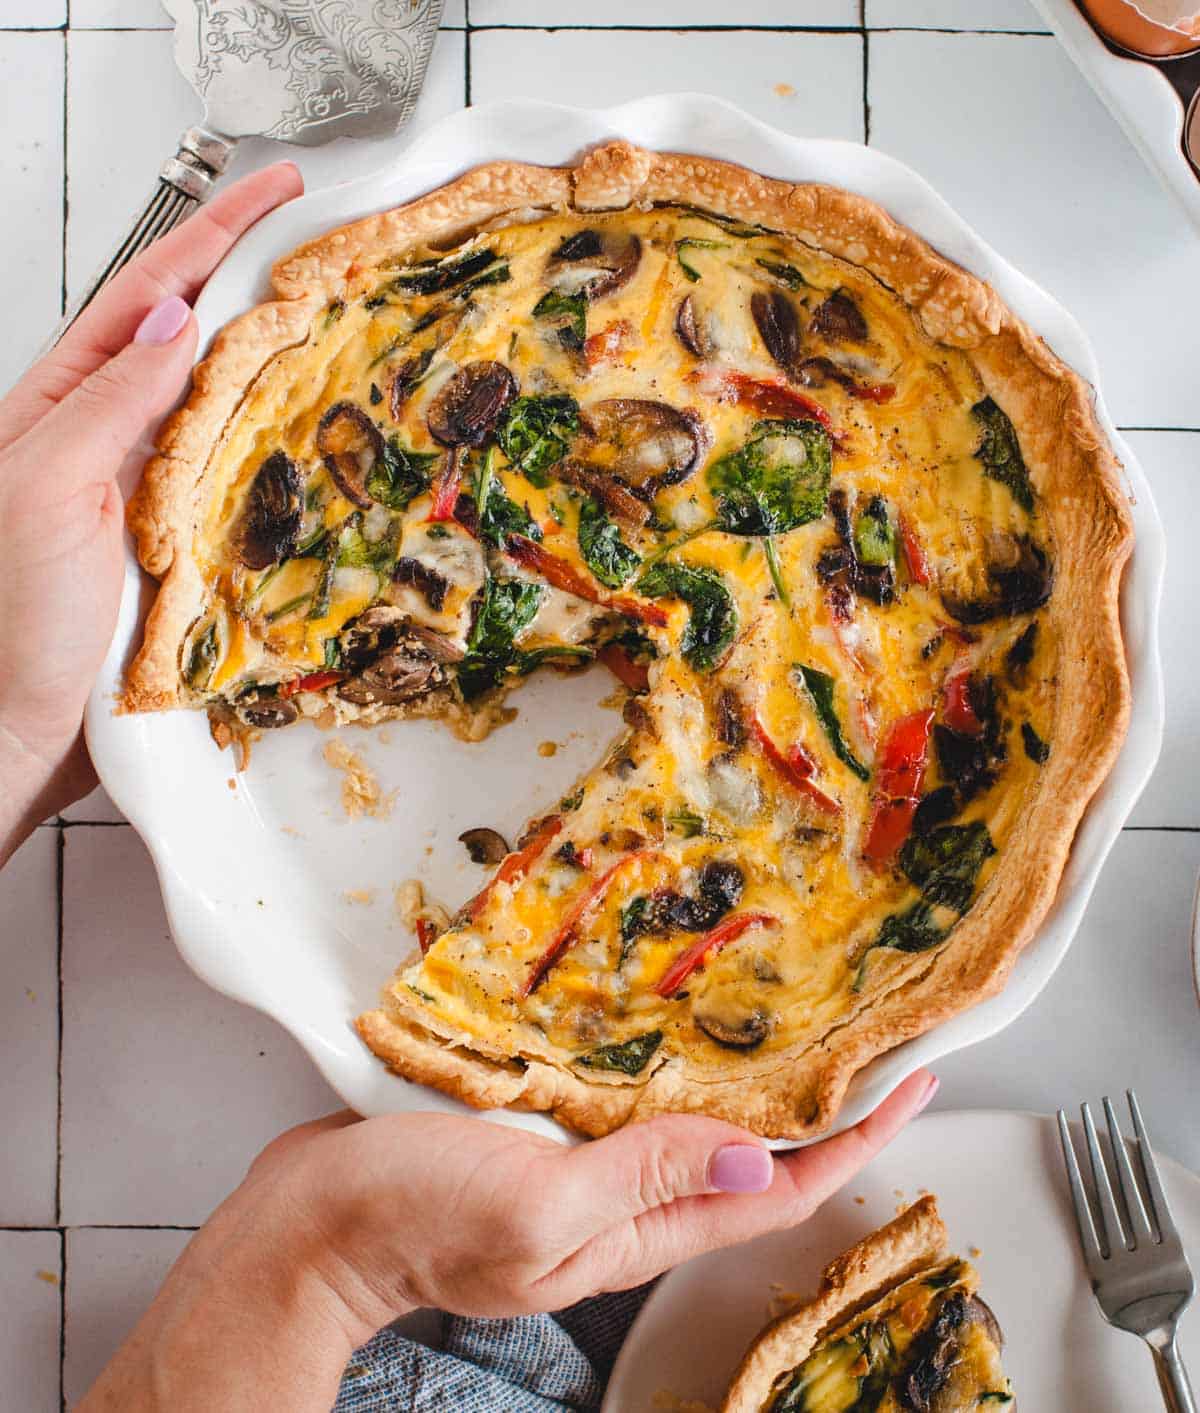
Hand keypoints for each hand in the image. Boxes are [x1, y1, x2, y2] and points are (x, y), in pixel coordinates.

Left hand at [0, 163, 302, 864]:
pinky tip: (314, 418)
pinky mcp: (187, 536)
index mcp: (63, 402)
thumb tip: (179, 322)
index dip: (214, 233)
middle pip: (192, 330)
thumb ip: (110, 402)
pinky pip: (241, 466)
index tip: (276, 187)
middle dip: (252, 270)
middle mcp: (111, 432)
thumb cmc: (16, 619)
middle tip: (323, 232)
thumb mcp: (47, 488)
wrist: (27, 727)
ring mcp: (153, 484)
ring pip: (224, 395)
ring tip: (333, 305)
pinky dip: (280, 430)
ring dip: (275, 344)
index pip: (148, 295)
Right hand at [80, 1071, 936, 1411]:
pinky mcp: (538, 1129)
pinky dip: (665, 1061)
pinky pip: (624, 1097)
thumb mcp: (539, 1205)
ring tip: (795, 1020)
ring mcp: (580, 1164)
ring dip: (748, 1079)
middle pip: (748, 1158)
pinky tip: (668, 1020)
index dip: (854, 1143)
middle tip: (868, 1040)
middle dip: (818, 1108)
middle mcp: (623, 1200)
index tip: (912, 1086)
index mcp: (637, 1231)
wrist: (309, 1221)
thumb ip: (645, 1178)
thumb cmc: (411, 1217)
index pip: (777, 1193)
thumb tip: (761, 1162)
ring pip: (688, 1121)